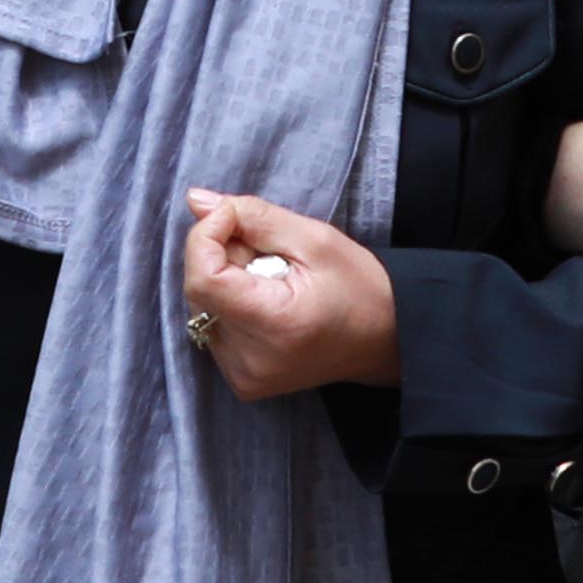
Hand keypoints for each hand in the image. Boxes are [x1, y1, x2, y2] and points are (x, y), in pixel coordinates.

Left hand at [179, 189, 396, 397]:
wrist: (385, 339)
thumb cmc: (360, 287)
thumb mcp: (314, 238)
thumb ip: (253, 216)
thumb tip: (197, 201)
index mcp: (274, 325)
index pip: (202, 278)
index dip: (207, 237)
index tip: (234, 217)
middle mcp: (251, 361)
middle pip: (200, 290)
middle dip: (223, 257)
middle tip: (269, 252)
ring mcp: (244, 376)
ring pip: (202, 307)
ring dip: (226, 281)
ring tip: (272, 279)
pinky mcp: (242, 381)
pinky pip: (213, 328)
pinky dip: (230, 305)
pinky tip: (265, 302)